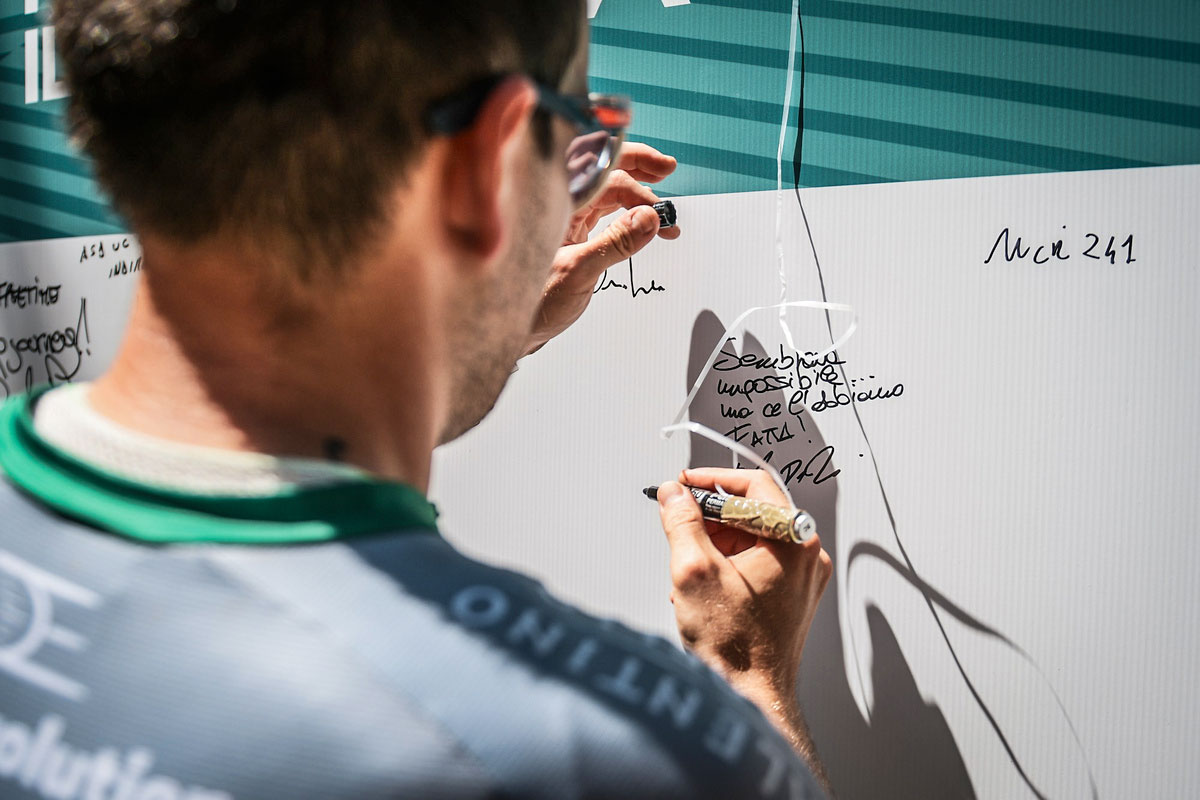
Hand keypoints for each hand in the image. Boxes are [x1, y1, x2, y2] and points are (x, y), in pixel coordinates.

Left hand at [524, 143, 679, 353]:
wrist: (519, 328)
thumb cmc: (532, 302)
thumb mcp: (577, 271)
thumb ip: (615, 243)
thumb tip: (648, 219)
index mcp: (553, 202)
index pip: (600, 172)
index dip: (634, 179)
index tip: (659, 195)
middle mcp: (559, 204)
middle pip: (604, 170)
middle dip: (638, 167)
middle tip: (667, 168)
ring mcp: (567, 218)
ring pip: (608, 191)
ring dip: (637, 195)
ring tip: (662, 206)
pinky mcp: (574, 234)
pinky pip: (606, 212)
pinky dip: (629, 215)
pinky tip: (646, 223)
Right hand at [657, 469, 832, 760]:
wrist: (752, 700)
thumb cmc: (734, 645)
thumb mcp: (694, 570)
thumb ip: (682, 521)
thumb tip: (673, 493)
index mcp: (793, 542)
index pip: (753, 486)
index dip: (712, 481)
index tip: (683, 485)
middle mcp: (806, 557)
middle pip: (753, 513)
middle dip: (710, 517)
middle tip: (678, 523)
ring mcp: (801, 581)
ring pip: (752, 540)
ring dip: (716, 544)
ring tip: (688, 569)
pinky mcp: (791, 600)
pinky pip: (757, 564)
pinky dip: (727, 566)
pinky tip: (702, 589)